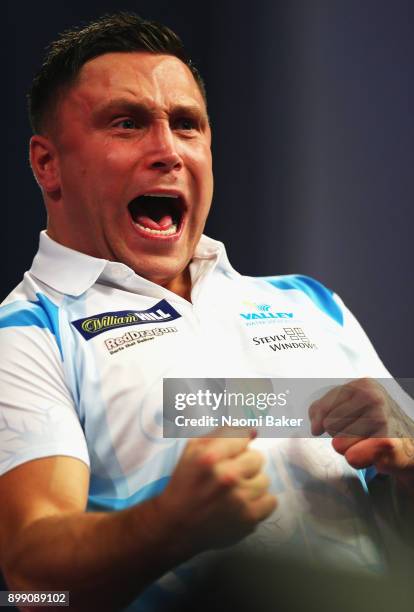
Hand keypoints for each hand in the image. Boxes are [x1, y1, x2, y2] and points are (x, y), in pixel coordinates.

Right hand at [154, 427, 276, 554]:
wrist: (176, 525)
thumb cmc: (185, 483)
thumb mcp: (192, 449)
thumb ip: (222, 433)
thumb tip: (254, 431)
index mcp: (210, 457)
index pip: (244, 437)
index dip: (237, 446)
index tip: (228, 455)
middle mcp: (226, 477)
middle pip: (258, 458)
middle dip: (245, 465)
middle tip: (229, 476)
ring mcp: (239, 499)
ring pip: (265, 480)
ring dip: (252, 484)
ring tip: (234, 492)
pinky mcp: (249, 519)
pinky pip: (271, 501)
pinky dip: (259, 503)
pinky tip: (243, 505)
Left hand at [309, 378, 413, 488]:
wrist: (411, 444)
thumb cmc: (373, 425)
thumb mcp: (347, 407)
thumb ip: (321, 410)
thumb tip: (315, 427)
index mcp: (362, 385)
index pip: (321, 409)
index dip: (325, 422)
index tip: (344, 424)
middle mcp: (373, 397)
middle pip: (329, 426)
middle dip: (341, 434)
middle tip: (363, 434)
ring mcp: (381, 418)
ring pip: (338, 444)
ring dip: (351, 448)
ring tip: (370, 442)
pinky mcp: (387, 442)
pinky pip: (352, 457)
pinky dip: (360, 460)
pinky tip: (376, 454)